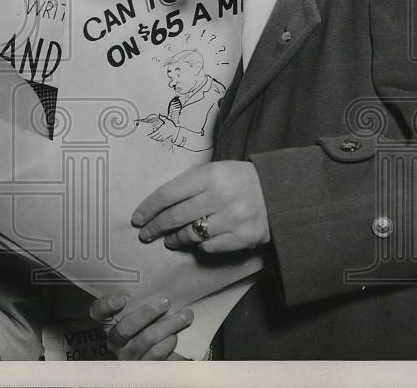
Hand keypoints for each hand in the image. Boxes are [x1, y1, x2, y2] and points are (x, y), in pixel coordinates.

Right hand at [88, 293, 193, 359]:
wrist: (155, 353)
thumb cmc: (148, 324)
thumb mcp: (138, 311)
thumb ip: (139, 300)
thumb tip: (157, 278)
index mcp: (108, 323)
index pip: (97, 313)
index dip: (105, 306)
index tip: (121, 298)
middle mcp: (115, 342)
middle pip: (124, 329)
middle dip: (146, 314)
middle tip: (165, 302)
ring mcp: (129, 356)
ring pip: (145, 341)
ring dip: (168, 326)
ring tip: (185, 315)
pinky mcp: (144, 367)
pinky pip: (156, 356)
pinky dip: (168, 344)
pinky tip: (175, 336)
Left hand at [131, 161, 270, 251]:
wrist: (279, 191)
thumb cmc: (237, 180)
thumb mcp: (214, 170)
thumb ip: (188, 183)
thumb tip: (157, 204)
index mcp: (209, 176)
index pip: (168, 194)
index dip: (149, 208)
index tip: (137, 218)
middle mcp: (219, 197)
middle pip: (175, 217)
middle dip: (156, 227)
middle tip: (146, 234)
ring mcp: (232, 219)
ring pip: (191, 235)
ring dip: (175, 239)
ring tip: (170, 240)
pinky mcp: (243, 237)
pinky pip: (210, 247)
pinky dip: (200, 245)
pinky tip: (198, 241)